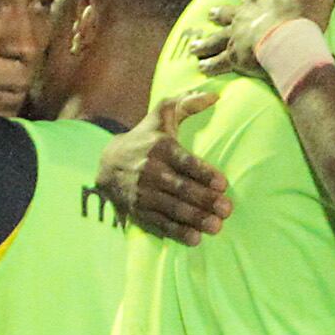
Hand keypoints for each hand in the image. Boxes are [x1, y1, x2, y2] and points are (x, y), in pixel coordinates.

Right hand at [98, 93, 231, 244]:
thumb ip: (187, 103)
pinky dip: (177, 233)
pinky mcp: (139, 211)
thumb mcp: (161, 115)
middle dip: (205, 200)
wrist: (108, 163)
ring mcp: (144, 194)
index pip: (185, 162)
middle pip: (181, 188)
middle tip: (226, 209)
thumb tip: (216, 95)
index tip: (222, 184)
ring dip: (195, 219)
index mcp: (161, 148)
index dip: (204, 173)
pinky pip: (160, 224)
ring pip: (172, 208)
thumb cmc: (145, 137)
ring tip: (216, 226)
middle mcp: (151, 171)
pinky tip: (195, 239)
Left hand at [189, 0, 334, 78]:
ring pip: (218, 37)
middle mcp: (249, 13)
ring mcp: (238, 33)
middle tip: (210, 15)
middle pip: (230, 13)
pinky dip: (210, 65)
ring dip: (206, 42)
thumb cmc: (305, 17)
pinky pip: (219, 62)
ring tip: (195, 46)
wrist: (290, 36)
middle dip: (220, 14)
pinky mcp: (234, 54)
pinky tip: (202, 68)